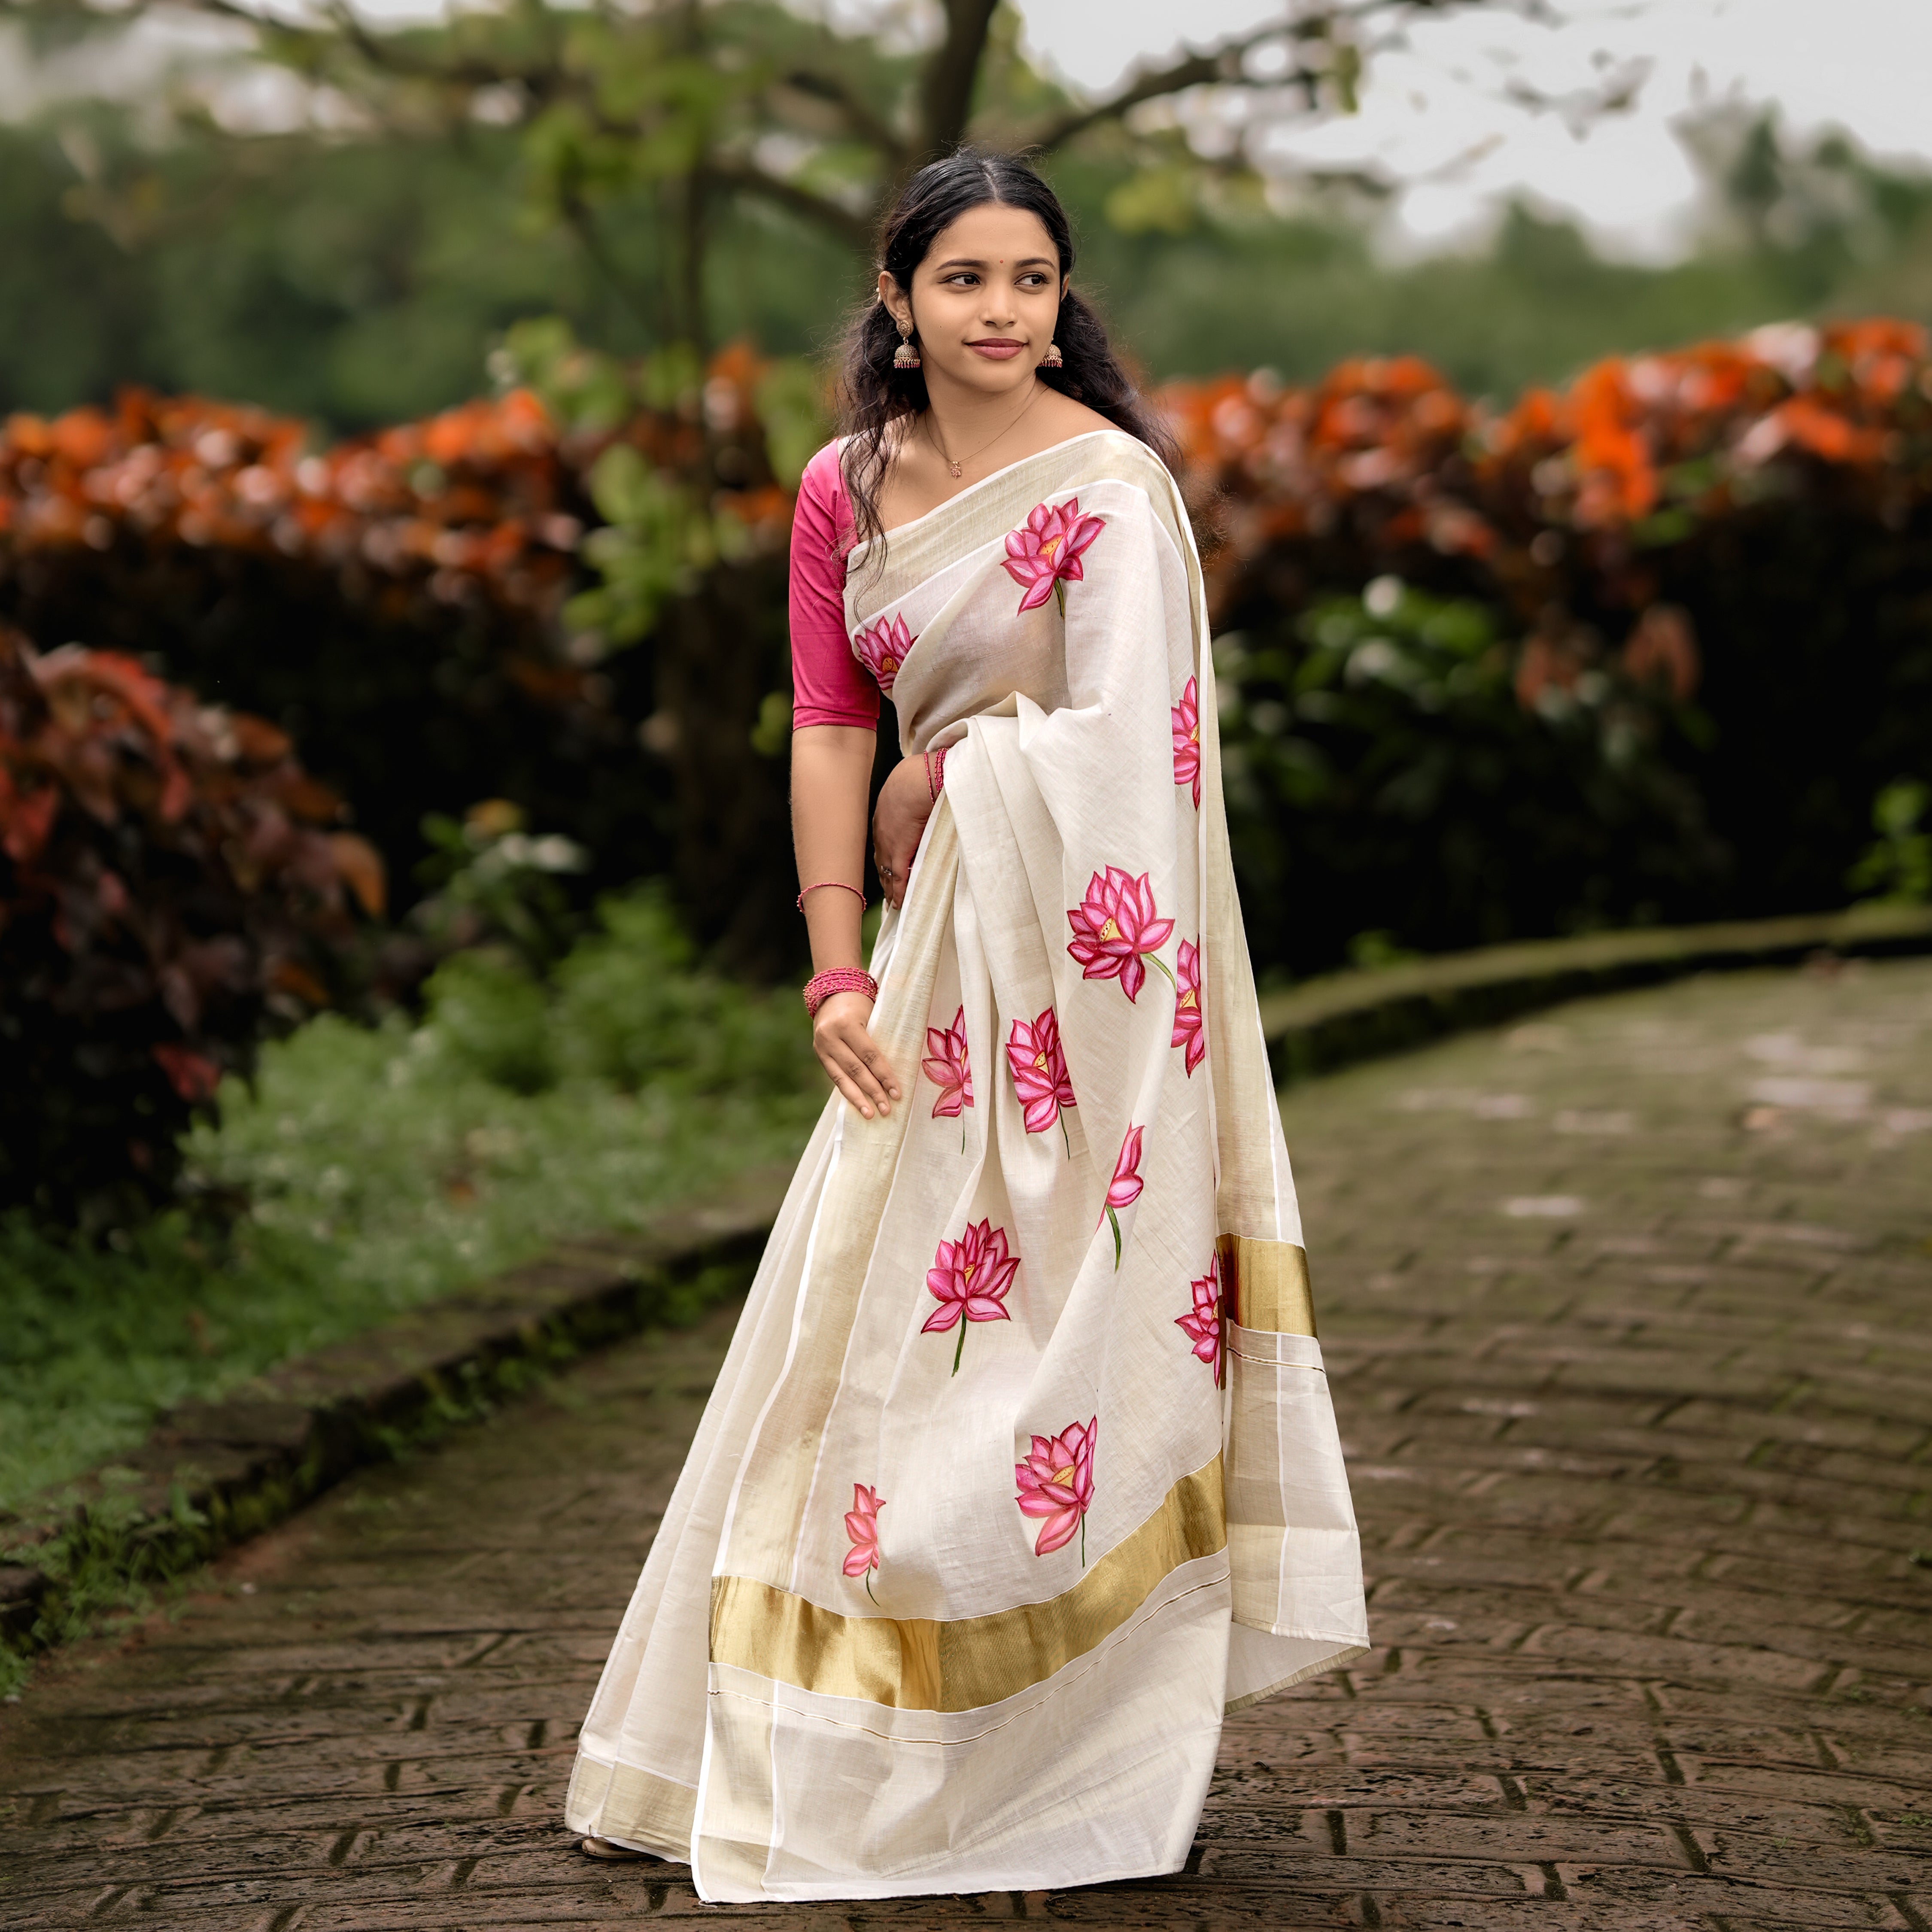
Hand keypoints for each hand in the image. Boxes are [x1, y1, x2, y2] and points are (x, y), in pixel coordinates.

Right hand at [812, 990, 900, 1119]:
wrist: (832, 992)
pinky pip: (835, 1076)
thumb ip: (881, 1039)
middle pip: (856, 1070)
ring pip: (842, 1078)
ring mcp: (821, 1046)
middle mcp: (830, 1037)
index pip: (870, 1056)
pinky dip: (847, 1091)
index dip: (884, 1076)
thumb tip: (898, 1071)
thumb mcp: (873, 1014)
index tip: (897, 1093)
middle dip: (873, 1091)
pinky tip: (857, 1104)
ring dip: (858, 1099)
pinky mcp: (819, 1054)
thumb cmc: (861, 1003)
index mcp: (847, 1024)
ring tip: (871, 1114)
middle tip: (887, 1109)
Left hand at [872, 753, 935, 910]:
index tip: (887, 870)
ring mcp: (888, 844)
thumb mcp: (910, 789)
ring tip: (894, 902)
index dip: (885, 859)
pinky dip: (898, 892)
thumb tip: (923, 805)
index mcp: (884, 816)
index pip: (882, 844)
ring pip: (887, 872)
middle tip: (888, 893)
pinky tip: (899, 903)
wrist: (918, 779)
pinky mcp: (899, 852)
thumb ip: (912, 802)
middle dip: (884, 877)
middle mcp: (881, 832)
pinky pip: (897, 878)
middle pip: (881, 861)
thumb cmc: (920, 778)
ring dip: (890, 888)